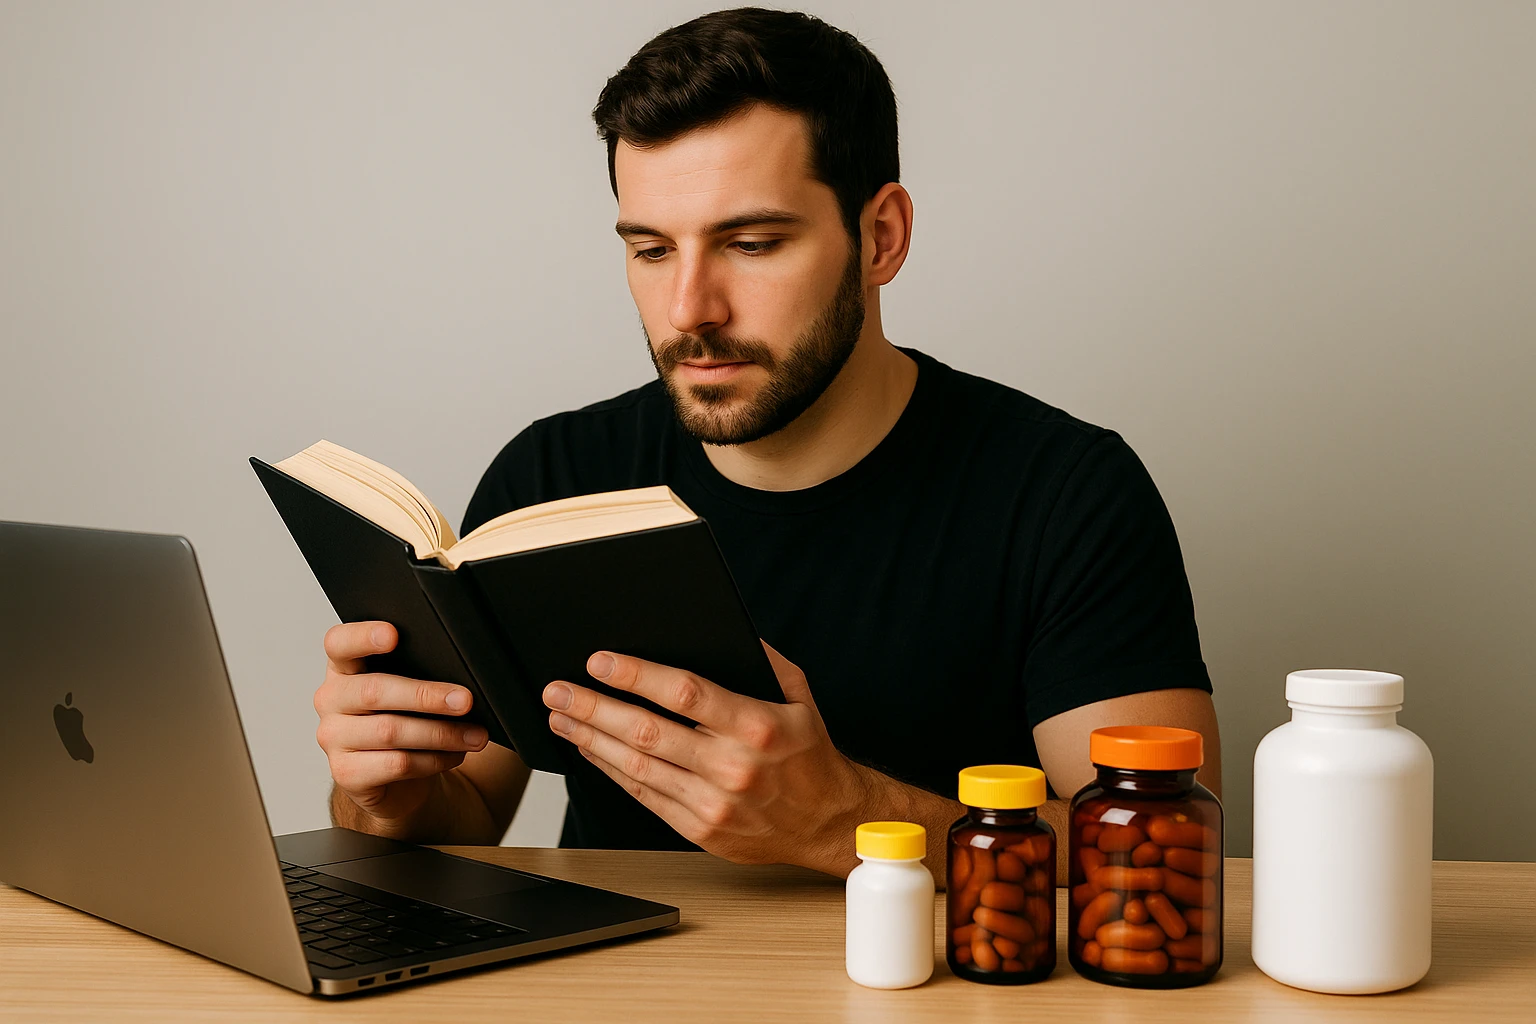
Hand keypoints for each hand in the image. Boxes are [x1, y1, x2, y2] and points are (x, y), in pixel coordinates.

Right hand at [315, 622, 487, 830]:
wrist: (394, 779)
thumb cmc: (405, 721)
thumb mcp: (409, 691)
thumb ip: (421, 673)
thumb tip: (461, 681)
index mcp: (344, 667)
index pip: (340, 643)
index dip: (363, 636)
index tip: (393, 635)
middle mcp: (331, 699)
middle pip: (374, 691)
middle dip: (427, 696)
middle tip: (465, 700)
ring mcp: (334, 738)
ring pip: (390, 731)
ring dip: (442, 734)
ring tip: (475, 735)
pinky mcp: (347, 773)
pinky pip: (396, 764)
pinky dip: (434, 760)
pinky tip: (454, 755)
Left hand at [541, 642, 873, 873]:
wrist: (829, 823)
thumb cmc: (811, 755)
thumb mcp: (799, 697)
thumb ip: (762, 660)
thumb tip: (722, 627)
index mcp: (756, 726)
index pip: (683, 693)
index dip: (635, 675)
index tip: (599, 661)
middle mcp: (732, 767)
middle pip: (646, 732)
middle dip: (594, 708)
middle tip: (558, 691)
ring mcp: (714, 803)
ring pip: (636, 767)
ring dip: (591, 739)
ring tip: (562, 718)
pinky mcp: (701, 830)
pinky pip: (644, 797)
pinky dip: (611, 771)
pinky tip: (591, 749)